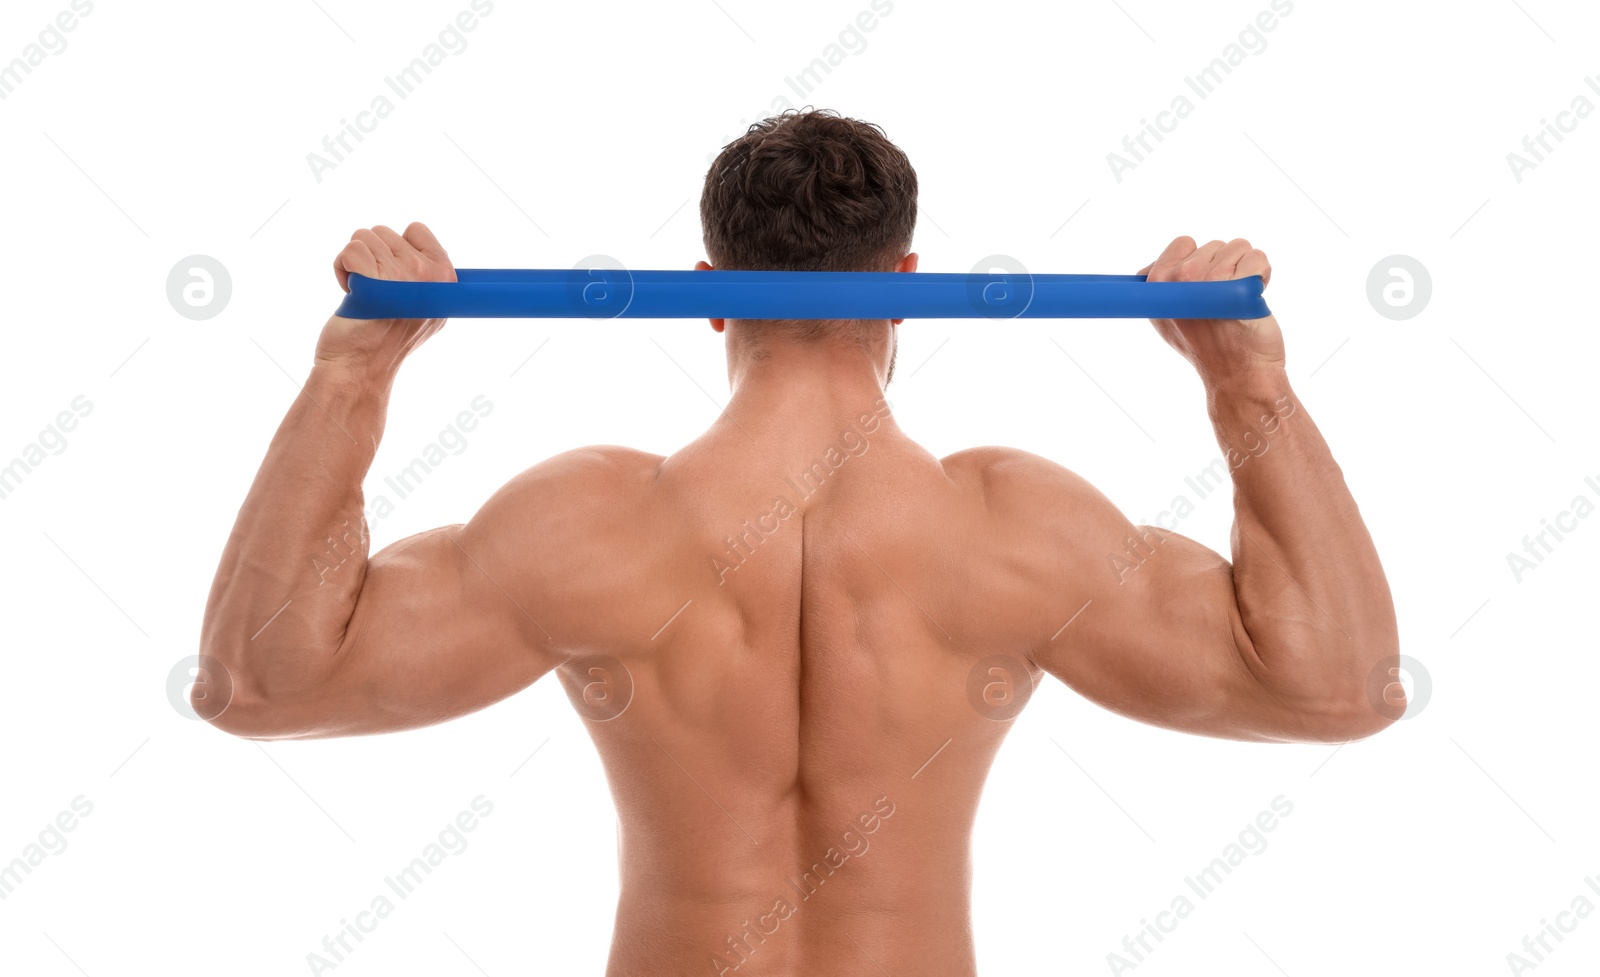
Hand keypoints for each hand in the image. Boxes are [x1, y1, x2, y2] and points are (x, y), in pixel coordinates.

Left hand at [318, 222, 456, 372]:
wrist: (361, 367)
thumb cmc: (389, 339)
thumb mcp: (429, 311)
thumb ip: (431, 280)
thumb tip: (428, 259)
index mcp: (445, 277)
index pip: (417, 230)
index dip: (397, 248)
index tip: (394, 276)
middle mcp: (427, 274)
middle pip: (384, 232)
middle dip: (372, 257)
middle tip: (376, 291)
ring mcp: (401, 277)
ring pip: (363, 237)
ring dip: (355, 263)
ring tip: (363, 293)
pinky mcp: (372, 280)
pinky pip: (350, 250)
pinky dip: (342, 268)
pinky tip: (350, 291)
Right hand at [1139, 236, 1283, 387]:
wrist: (1237, 375)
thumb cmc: (1205, 346)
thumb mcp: (1166, 320)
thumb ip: (1160, 289)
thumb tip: (1151, 268)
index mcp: (1157, 284)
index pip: (1183, 243)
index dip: (1199, 260)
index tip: (1202, 285)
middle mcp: (1180, 279)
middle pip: (1214, 245)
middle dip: (1225, 266)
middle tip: (1222, 300)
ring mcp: (1210, 281)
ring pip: (1238, 248)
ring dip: (1245, 270)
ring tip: (1237, 300)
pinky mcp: (1240, 286)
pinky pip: (1257, 258)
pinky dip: (1261, 275)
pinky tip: (1252, 297)